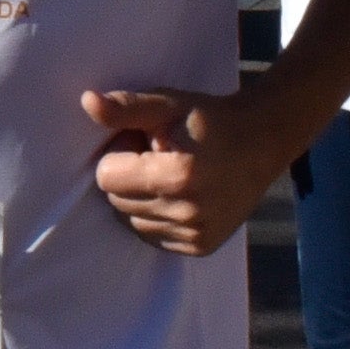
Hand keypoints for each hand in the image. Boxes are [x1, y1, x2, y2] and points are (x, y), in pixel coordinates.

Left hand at [86, 85, 310, 255]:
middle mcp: (187, 213)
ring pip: (131, 221)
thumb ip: (125, 107)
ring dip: (140, 199)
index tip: (144, 142)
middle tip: (158, 157)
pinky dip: (155, 217)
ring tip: (170, 175)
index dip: (119, 154)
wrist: (262, 142)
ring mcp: (196, 234)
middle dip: (128, 177)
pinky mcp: (201, 247)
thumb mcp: (167, 104)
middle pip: (117, 201)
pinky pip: (152, 236)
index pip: (106, 177)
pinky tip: (178, 196)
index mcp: (176, 177)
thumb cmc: (209, 120)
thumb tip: (87, 101)